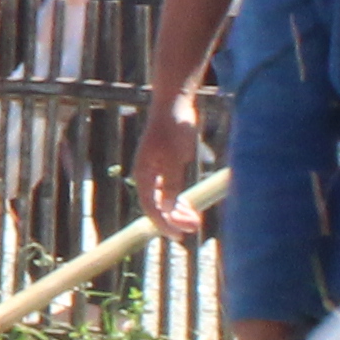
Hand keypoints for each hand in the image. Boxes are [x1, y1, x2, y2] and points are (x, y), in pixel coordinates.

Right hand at [136, 97, 212, 237]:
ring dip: (178, 213)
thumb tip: (166, 207)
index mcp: (144, 173)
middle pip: (157, 206)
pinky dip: (179, 201)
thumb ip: (171, 182)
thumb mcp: (176, 156)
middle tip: (194, 229)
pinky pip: (170, 191)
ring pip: (164, 200)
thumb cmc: (174, 128)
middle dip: (174, 220)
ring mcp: (156, 172)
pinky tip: (191, 208)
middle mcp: (147, 175)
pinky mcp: (166, 167)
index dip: (164, 223)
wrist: (175, 105)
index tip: (179, 235)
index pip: (150, 206)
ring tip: (196, 222)